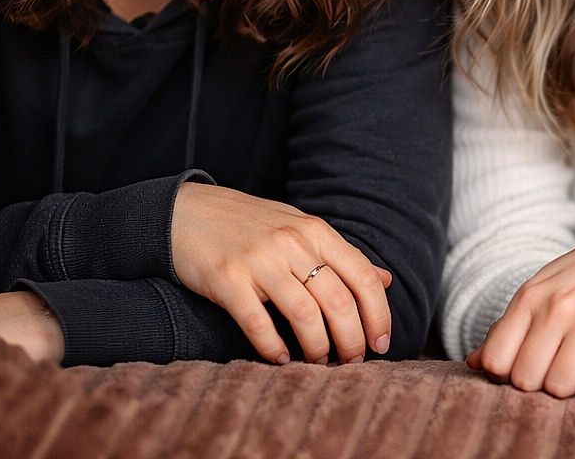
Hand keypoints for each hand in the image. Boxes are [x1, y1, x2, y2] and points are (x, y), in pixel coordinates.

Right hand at [171, 182, 391, 364]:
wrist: (188, 212)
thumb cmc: (251, 225)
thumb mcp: (300, 229)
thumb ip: (341, 256)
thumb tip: (386, 280)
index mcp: (315, 231)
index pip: (362, 276)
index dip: (378, 314)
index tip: (382, 343)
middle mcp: (292, 243)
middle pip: (338, 300)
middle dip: (352, 340)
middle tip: (352, 362)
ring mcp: (259, 260)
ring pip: (304, 315)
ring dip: (317, 348)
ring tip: (318, 363)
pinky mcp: (227, 279)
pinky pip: (258, 323)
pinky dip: (272, 348)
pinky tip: (279, 359)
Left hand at [469, 213, 574, 397]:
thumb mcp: (549, 287)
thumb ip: (512, 325)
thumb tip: (474, 363)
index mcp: (533, 294)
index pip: (497, 361)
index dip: (508, 376)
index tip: (527, 370)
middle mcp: (558, 306)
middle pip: (526, 380)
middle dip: (539, 385)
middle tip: (559, 372)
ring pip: (560, 387)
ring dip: (571, 387)